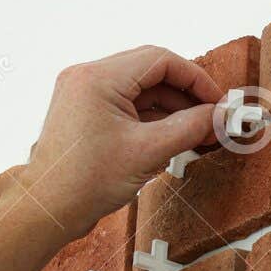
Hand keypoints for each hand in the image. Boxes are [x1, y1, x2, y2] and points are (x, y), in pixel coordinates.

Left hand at [25, 45, 226, 233]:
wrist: (50, 209)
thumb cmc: (84, 182)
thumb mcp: (149, 152)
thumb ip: (191, 128)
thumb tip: (220, 116)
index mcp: (98, 79)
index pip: (161, 60)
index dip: (196, 79)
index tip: (217, 103)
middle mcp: (88, 78)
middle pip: (153, 72)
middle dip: (187, 94)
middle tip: (212, 118)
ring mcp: (86, 94)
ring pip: (144, 89)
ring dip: (174, 108)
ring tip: (198, 133)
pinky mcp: (88, 111)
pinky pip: (131, 104)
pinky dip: (155, 117)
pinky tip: (175, 137)